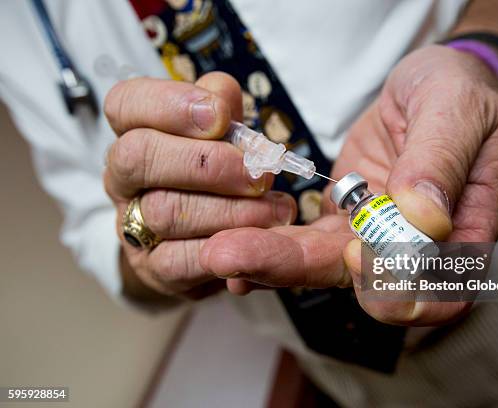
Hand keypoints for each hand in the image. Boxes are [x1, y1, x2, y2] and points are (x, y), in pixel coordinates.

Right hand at [103, 73, 296, 299]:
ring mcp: (133, 226)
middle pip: (138, 156)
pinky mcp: (154, 269)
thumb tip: (221, 98)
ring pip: (165, 211)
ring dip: (230, 209)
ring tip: (276, 208)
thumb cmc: (218, 175)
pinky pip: (180, 260)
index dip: (169, 104)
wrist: (210, 241)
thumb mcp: (223, 132)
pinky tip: (260, 237)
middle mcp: (124, 179)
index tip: (220, 116)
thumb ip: (221, 106)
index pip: (125, 104)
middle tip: (258, 172)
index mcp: (135, 133)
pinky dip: (226, 248)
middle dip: (205, 162)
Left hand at [200, 45, 497, 325]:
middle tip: (237, 258)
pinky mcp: (343, 219)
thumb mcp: (459, 111)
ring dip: (271, 260)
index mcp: (465, 232)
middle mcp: (417, 248)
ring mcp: (375, 236)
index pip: (440, 290)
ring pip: (324, 262)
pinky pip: (305, 239)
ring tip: (220, 250)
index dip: (400, 287)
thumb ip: (442, 160)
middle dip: (297, 270)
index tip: (358, 253)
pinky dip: (270, 243)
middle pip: (363, 283)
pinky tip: (231, 244)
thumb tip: (424, 216)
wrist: (434, 84)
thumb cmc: (460, 94)